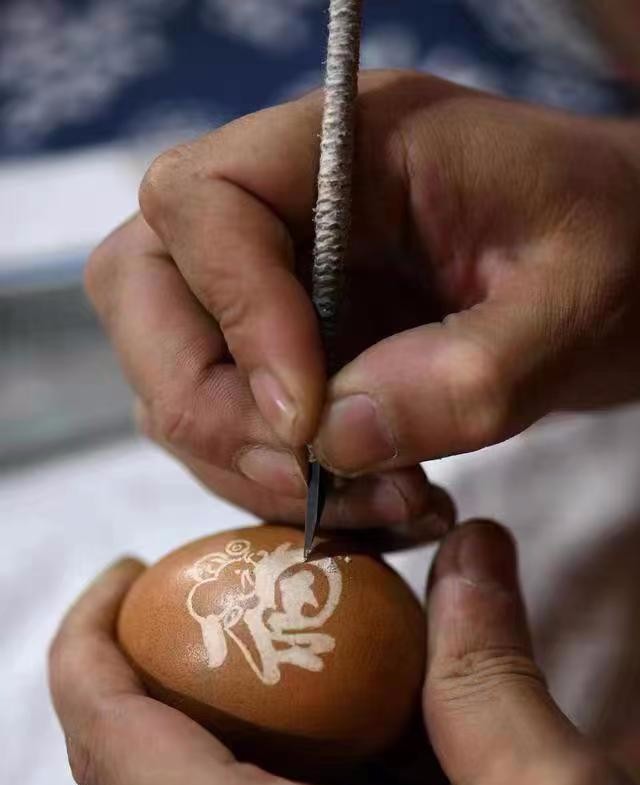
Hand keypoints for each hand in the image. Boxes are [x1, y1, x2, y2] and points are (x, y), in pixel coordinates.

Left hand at [50, 522, 639, 784]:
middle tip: (227, 596)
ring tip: (290, 659)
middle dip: (157, 671)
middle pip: (135, 774)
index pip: (108, 742)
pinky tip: (349, 746)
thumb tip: (471, 549)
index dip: (86, 644)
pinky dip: (267, 779)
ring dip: (218, 726)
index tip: (125, 574)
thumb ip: (486, 661)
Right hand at [86, 72, 639, 534]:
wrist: (627, 268)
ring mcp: (276, 281)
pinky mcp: (288, 349)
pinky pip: (231, 422)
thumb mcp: (576, 299)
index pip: (204, 203)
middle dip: (205, 407)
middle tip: (301, 479)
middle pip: (143, 288)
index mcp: (343, 144)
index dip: (234, 315)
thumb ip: (465, 375)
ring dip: (247, 464)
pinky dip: (278, 482)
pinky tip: (369, 506)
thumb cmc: (619, 245)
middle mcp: (283, 204)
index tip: (305, 417)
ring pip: (178, 372)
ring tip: (374, 507)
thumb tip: (332, 444)